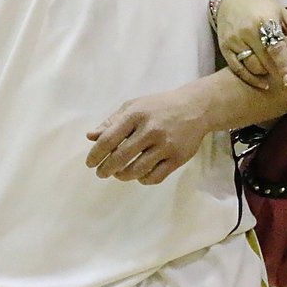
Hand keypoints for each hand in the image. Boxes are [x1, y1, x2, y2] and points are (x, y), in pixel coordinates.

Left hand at [86, 88, 210, 184]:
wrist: (196, 108)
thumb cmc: (159, 106)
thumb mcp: (134, 106)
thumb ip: (111, 122)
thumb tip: (90, 137)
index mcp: (136, 115)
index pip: (109, 139)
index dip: (96, 154)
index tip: (90, 163)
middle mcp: (150, 130)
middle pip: (120, 158)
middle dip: (106, 169)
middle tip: (101, 173)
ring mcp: (165, 145)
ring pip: (137, 170)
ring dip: (123, 176)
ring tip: (119, 174)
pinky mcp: (178, 158)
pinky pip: (155, 177)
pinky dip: (143, 180)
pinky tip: (139, 175)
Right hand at [214, 0, 286, 94]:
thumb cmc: (264, 7)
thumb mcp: (285, 15)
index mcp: (265, 21)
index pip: (276, 47)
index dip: (283, 65)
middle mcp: (248, 31)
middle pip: (265, 62)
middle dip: (279, 75)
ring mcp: (234, 40)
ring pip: (252, 67)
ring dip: (265, 74)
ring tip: (272, 69)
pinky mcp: (224, 48)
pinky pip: (238, 70)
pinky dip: (251, 79)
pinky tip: (263, 83)